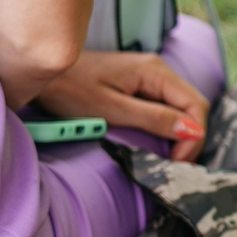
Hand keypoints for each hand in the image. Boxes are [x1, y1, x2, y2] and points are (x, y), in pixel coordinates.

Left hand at [37, 50, 209, 160]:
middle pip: (190, 106)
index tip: (177, 163)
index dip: (194, 135)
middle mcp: (158, 70)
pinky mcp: (137, 84)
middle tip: (172, 166)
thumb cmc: (69, 90)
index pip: (195, 104)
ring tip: (165, 159)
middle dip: (188, 137)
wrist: (42, 72)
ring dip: (177, 134)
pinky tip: (154, 142)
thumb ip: (153, 118)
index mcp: (156, 72)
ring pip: (178, 108)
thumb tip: (191, 130)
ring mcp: (148, 76)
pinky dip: (163, 127)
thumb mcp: (111, 109)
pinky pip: (162, 106)